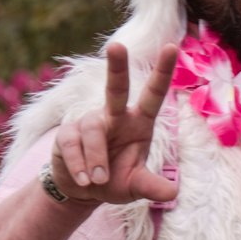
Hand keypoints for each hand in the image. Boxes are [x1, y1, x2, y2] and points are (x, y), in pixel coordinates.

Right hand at [51, 43, 181, 205]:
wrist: (81, 191)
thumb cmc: (115, 182)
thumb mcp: (135, 187)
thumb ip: (152, 188)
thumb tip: (173, 194)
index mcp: (139, 122)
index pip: (153, 95)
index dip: (162, 72)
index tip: (172, 47)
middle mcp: (115, 116)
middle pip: (116, 88)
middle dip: (116, 67)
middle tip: (116, 45)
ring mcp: (90, 122)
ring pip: (92, 130)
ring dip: (96, 157)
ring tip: (98, 180)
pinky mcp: (68, 133)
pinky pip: (72, 143)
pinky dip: (79, 164)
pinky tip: (84, 180)